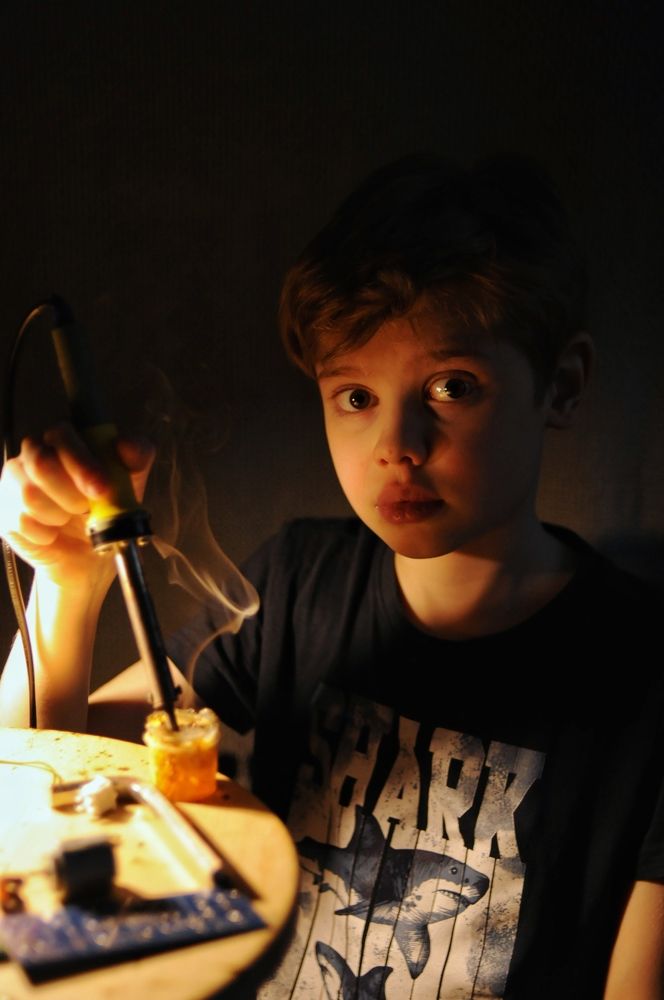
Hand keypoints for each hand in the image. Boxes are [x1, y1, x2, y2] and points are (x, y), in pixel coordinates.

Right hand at [0, 423, 154, 591]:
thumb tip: (125, 444)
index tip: (101, 489)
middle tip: (86, 509)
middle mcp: (34, 453)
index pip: (61, 434)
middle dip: (71, 492)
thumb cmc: (109, 512)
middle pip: (40, 461)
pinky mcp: (5, 511)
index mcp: (65, 440)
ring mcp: (14, 481)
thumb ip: (136, 456)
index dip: (81, 462)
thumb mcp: (132, 483)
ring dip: (60, 515)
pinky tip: (54, 534)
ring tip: (70, 520)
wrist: (90, 558)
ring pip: (30, 494)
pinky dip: (46, 534)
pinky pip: (21, 521)